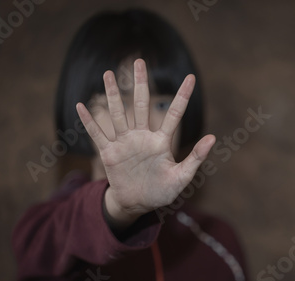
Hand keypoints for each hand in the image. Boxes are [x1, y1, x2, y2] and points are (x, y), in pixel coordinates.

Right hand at [76, 59, 214, 226]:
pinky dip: (89, 121)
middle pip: (141, 105)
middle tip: (138, 61)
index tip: (191, 77)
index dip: (182, 96)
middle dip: (140, 83)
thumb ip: (196, 158)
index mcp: (162, 141)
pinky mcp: (109, 153)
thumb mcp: (182, 177)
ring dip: (113, 95)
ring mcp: (125, 143)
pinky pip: (97, 135)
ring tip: (109, 74)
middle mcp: (143, 137)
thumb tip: (213, 137)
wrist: (138, 204)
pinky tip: (81, 105)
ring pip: (118, 114)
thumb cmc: (161, 192)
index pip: (174, 114)